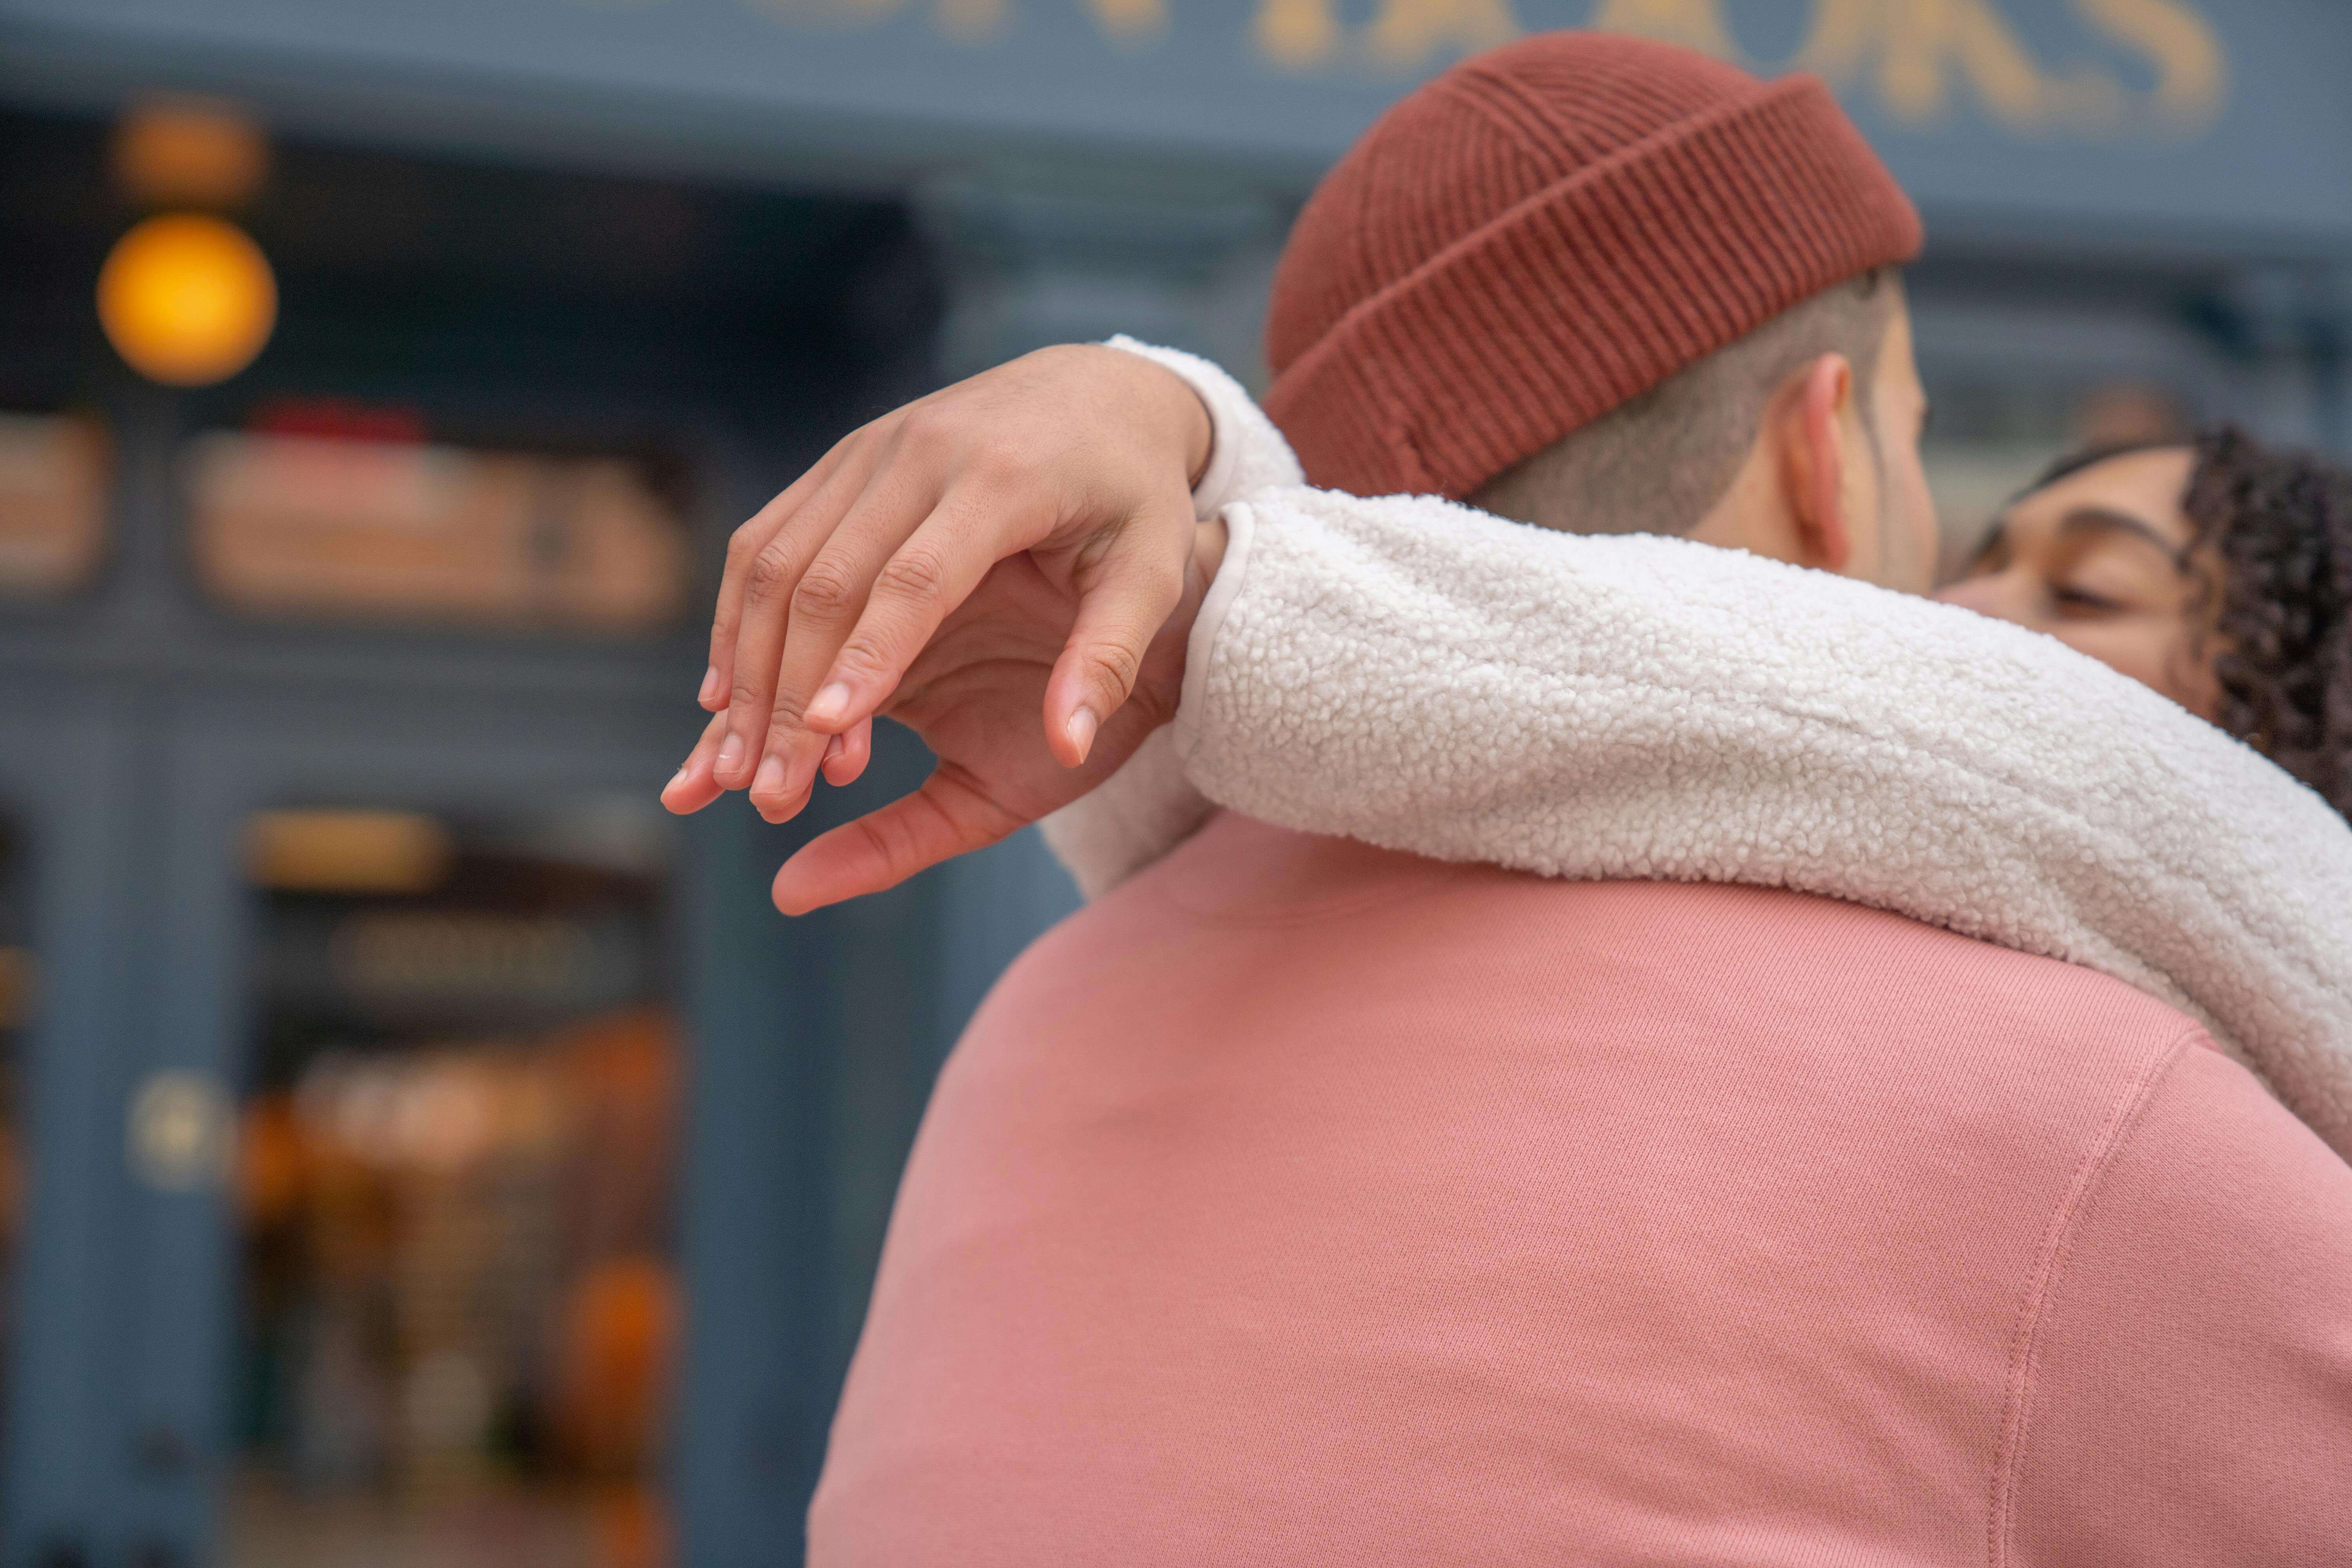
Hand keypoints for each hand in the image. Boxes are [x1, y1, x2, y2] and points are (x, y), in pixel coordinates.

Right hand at [662, 343, 1212, 824]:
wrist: (1100, 390)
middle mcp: (920, 451)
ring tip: (726, 762)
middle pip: (826, 580)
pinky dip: (737, 618)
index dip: (868, 659)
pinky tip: (723, 694)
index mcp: (1003, 479)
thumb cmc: (1135, 497)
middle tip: (764, 788)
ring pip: (775, 561)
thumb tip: (1069, 749)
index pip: (915, 579)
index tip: (826, 736)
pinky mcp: (841, 459)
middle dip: (787, 692)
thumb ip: (1110, 660)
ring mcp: (869, 448)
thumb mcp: (1153, 575)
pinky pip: (767, 539)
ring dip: (745, 667)